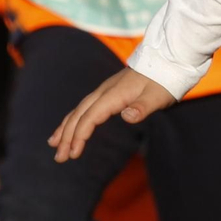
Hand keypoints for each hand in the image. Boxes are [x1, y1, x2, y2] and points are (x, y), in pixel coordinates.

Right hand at [49, 67, 174, 162]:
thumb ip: (143, 107)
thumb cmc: (164, 81)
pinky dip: (73, 118)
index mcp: (114, 94)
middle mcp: (104, 91)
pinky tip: (68, 126)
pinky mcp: (108, 91)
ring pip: (79, 110)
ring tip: (53, 145)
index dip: (80, 135)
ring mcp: (104, 90)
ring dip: (66, 128)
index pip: (91, 116)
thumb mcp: (158, 97)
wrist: (166, 61)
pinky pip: (85, 106)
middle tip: (59, 158)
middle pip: (79, 114)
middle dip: (67, 136)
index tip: (73, 153)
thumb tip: (127, 116)